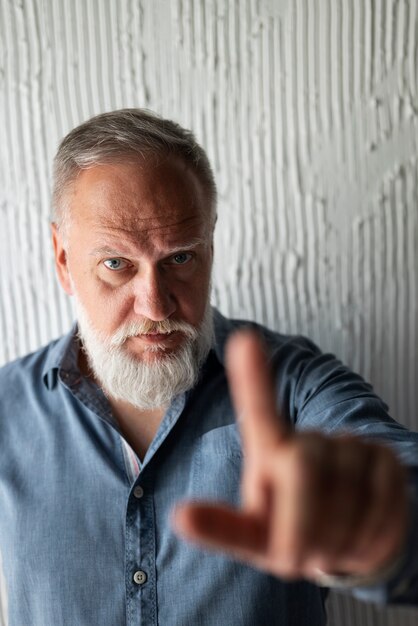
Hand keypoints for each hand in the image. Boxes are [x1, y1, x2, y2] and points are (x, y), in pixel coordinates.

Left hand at [172, 330, 407, 580]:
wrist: (346, 543)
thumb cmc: (290, 532)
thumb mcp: (254, 535)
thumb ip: (225, 527)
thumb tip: (182, 515)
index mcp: (270, 451)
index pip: (258, 411)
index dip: (252, 376)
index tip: (244, 339)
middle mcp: (307, 441)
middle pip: (302, 466)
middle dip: (302, 526)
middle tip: (302, 554)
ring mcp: (349, 447)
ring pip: (346, 496)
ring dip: (337, 542)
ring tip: (331, 544)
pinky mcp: (385, 459)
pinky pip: (383, 507)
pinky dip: (368, 541)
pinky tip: (360, 538)